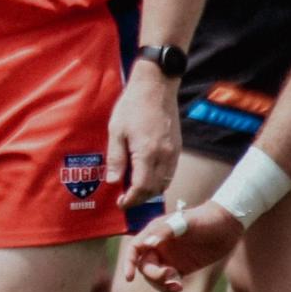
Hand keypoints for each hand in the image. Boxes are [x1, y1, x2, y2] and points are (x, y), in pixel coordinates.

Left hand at [107, 62, 179, 208]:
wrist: (156, 87)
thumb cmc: (132, 107)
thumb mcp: (116, 131)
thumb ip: (115, 158)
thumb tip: (113, 182)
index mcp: (147, 153)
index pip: (142, 187)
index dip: (131, 199)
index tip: (120, 204)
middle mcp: (164, 156)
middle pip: (155, 189)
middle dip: (140, 198)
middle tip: (125, 199)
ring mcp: (173, 153)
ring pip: (165, 182)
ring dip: (150, 191)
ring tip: (133, 189)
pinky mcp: (177, 148)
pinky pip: (170, 172)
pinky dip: (159, 180)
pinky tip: (146, 176)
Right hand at [123, 200, 244, 291]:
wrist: (227, 224)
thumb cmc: (204, 219)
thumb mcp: (185, 222)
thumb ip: (164, 231)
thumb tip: (146, 245)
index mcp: (154, 234)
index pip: (135, 250)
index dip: (129, 263)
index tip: (130, 277)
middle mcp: (159, 247)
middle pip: (145, 267)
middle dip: (155, 276)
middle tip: (173, 278)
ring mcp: (170, 259)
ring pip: (157, 278)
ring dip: (163, 286)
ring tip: (179, 288)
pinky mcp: (182, 268)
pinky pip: (170, 283)